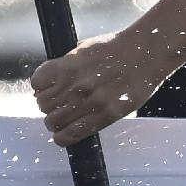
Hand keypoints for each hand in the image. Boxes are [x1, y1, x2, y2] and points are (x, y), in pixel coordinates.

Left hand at [30, 28, 181, 145]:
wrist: (148, 51)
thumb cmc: (120, 48)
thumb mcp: (86, 49)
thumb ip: (66, 65)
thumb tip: (48, 83)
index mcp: (69, 64)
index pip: (37, 83)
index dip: (41, 89)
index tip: (47, 92)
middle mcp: (76, 83)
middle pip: (44, 104)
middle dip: (50, 106)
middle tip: (61, 106)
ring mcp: (90, 101)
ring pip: (53, 121)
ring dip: (57, 122)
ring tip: (67, 118)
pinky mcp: (104, 115)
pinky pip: (70, 134)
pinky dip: (63, 137)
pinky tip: (66, 134)